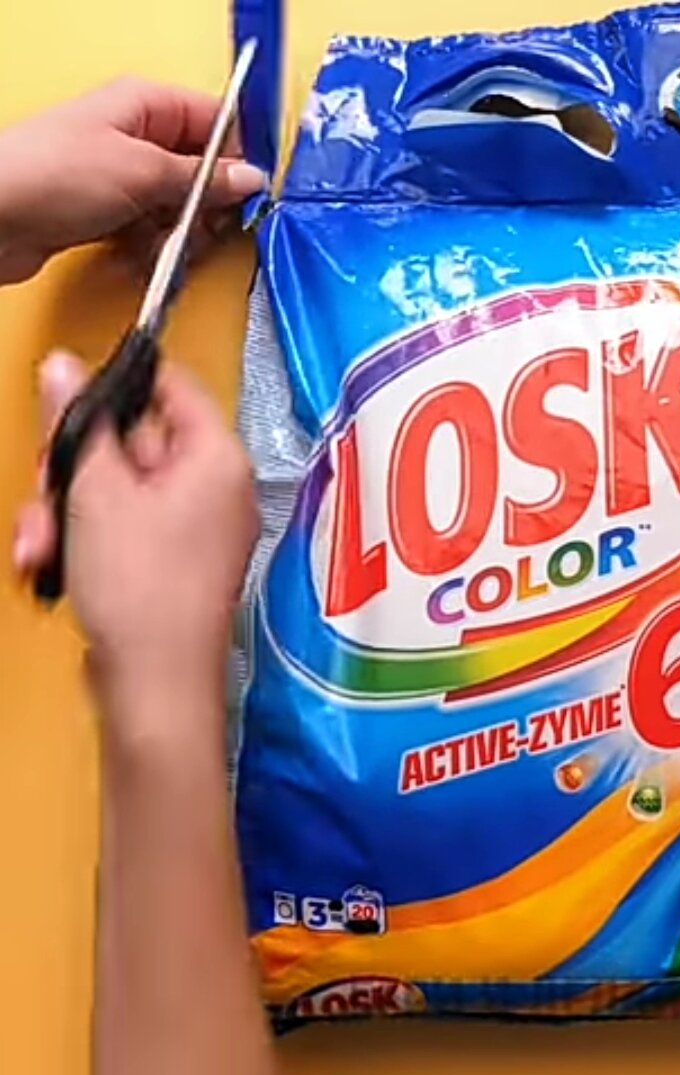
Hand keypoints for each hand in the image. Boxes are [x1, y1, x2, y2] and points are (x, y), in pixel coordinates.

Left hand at [0, 79, 265, 283]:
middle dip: (210, 203)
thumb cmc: (50, 175)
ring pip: (182, 206)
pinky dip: (157, 247)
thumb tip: (250, 180)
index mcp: (146, 105)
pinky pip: (156, 231)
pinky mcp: (111, 213)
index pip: (217, 121)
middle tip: (204, 223)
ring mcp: (124, 177)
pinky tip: (144, 253)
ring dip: (183, 232)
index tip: (251, 190)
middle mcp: (137, 137)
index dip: (239, 156)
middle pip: (204, 170)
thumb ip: (205, 179)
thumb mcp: (144, 171)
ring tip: (166, 242)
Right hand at [12, 352, 258, 723]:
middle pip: (132, 441)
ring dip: (66, 510)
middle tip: (49, 491)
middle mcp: (216, 488)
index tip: (71, 397)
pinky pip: (121, 527)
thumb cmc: (141, 588)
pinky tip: (54, 566)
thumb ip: (77, 425)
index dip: (118, 384)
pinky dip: (83, 540)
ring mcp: (196, 528)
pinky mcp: (172, 563)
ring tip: (45, 544)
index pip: (173, 386)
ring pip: (115, 488)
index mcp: (217, 458)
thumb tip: (64, 367)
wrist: (155, 685)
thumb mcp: (95, 492)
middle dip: (74, 468)